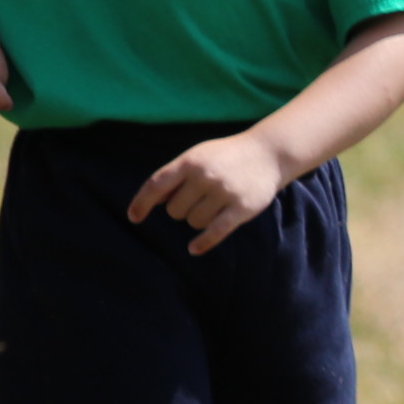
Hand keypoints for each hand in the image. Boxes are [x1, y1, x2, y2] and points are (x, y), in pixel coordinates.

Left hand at [130, 132, 288, 255]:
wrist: (269, 153)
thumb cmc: (226, 156)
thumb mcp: (198, 156)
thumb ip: (176, 175)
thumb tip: (153, 202)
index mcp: (190, 161)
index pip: (156, 185)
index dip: (142, 203)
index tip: (134, 218)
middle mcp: (205, 176)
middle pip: (175, 210)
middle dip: (181, 210)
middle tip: (197, 200)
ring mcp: (224, 192)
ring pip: (194, 222)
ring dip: (199, 220)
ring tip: (213, 207)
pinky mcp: (242, 208)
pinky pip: (215, 232)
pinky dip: (203, 243)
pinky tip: (193, 249)